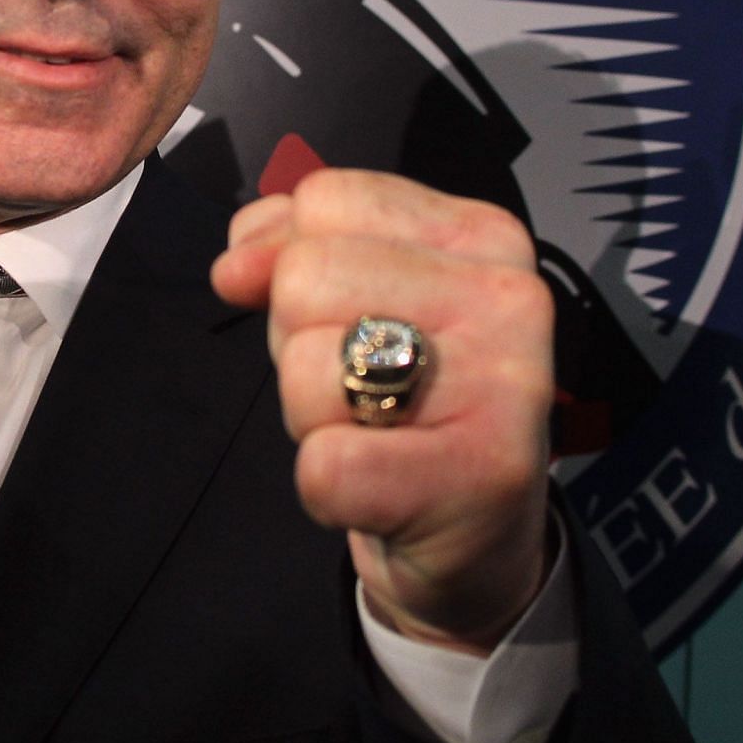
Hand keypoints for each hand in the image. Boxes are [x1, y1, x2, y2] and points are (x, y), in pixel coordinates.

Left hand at [210, 169, 554, 653]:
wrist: (476, 542)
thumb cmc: (410, 400)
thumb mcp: (356, 297)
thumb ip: (291, 249)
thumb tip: (235, 266)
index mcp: (482, 234)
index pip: (325, 199)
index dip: (291, 260)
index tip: (340, 316)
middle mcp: (507, 296)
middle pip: (305, 276)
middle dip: (298, 341)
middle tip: (359, 387)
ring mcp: (504, 385)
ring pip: (307, 366)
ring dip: (311, 414)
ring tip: (374, 433)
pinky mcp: (480, 475)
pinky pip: (324, 464)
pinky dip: (326, 488)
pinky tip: (380, 491)